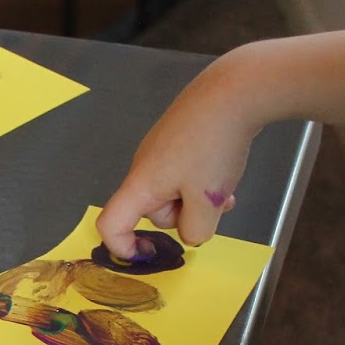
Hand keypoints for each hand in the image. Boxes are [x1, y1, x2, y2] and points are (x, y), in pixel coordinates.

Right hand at [96, 49, 260, 260]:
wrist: (234, 90)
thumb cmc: (213, 146)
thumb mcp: (207, 202)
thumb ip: (196, 230)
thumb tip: (192, 233)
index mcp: (141, 184)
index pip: (110, 224)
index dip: (122, 247)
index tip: (149, 254)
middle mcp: (144, 166)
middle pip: (151, 210)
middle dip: (180, 217)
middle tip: (210, 205)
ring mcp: (161, 150)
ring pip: (173, 192)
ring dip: (196, 200)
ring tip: (223, 187)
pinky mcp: (179, 138)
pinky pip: (185, 174)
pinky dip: (202, 182)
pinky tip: (225, 173)